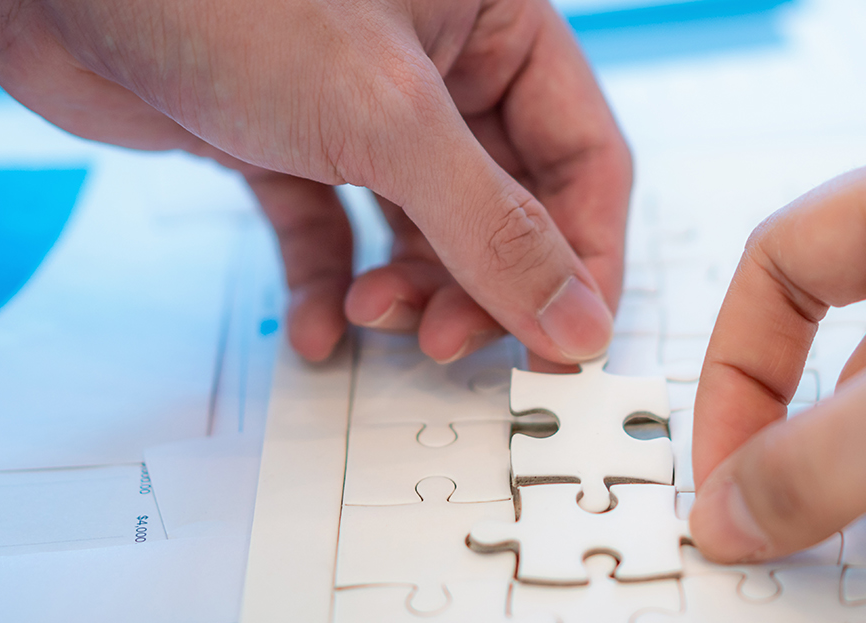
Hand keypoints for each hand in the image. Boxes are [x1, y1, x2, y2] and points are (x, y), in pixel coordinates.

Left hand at [0, 0, 628, 363]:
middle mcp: (437, 63)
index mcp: (496, 20)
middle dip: (480, 284)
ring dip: (404, 293)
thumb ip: (494, 230)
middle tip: (451, 341)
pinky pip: (329, 230)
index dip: (583, 258)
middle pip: (504, 206)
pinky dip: (325, 282)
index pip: (583, 159)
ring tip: (370, 320)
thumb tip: (579, 321)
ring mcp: (357, 105)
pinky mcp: (282, 139)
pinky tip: (314, 326)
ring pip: (420, 229)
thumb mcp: (389, 119)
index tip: (567, 346)